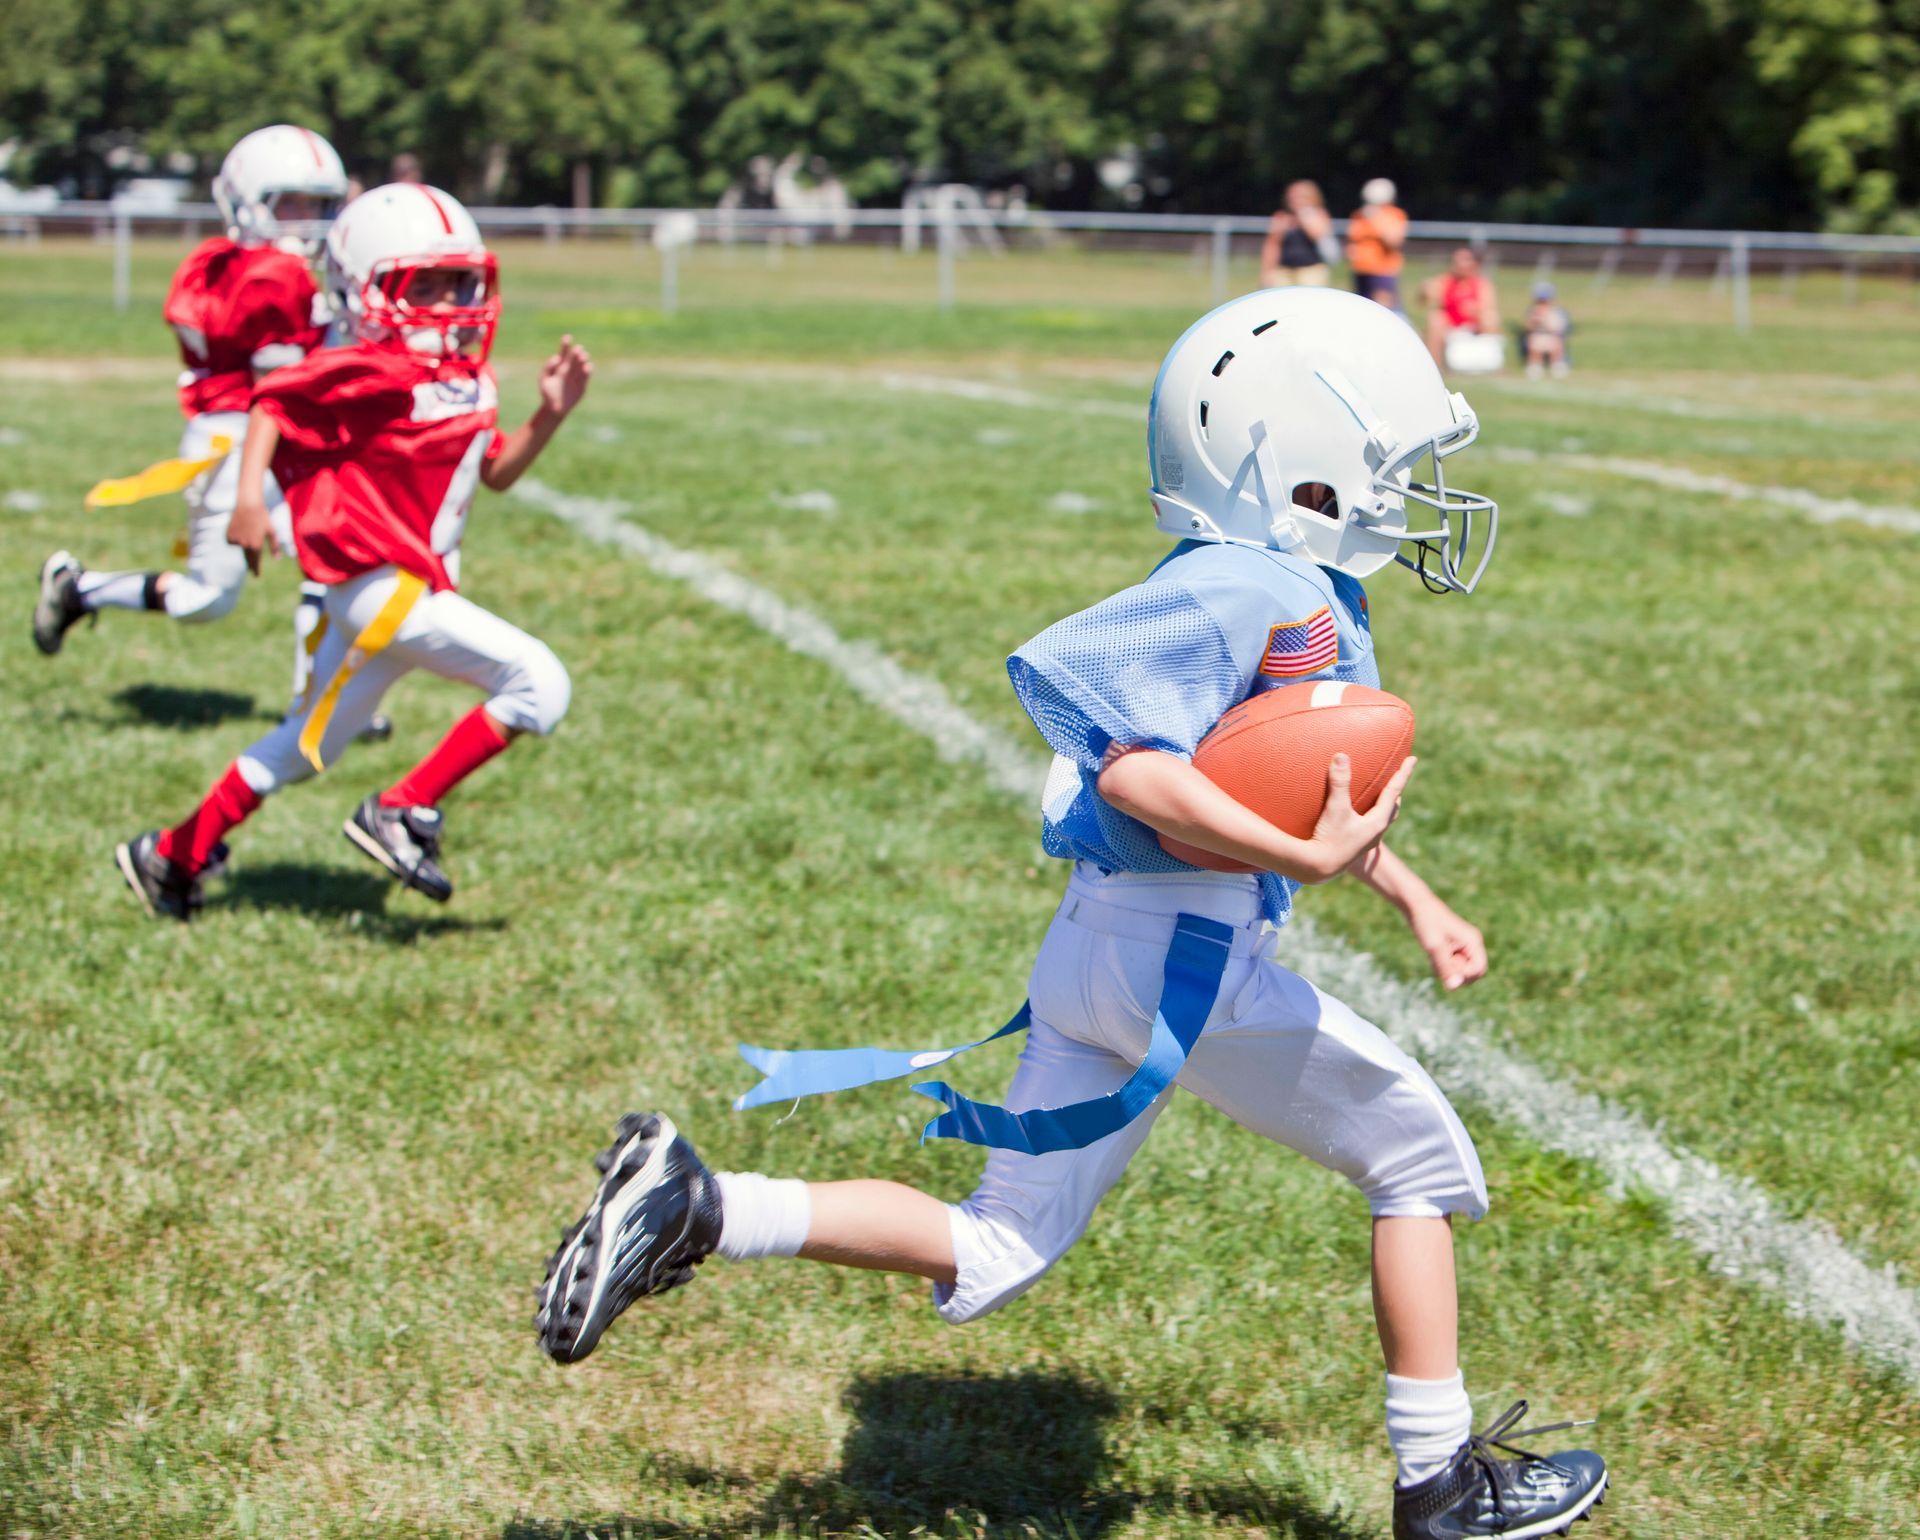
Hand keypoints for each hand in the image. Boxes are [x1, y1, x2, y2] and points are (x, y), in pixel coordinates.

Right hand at [227, 495, 276, 575]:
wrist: (248, 505)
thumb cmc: (263, 518)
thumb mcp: (271, 531)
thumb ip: (274, 546)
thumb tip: (277, 558)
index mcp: (256, 545)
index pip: (256, 561)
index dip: (256, 569)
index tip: (257, 576)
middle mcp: (245, 545)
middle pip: (248, 559)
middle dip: (251, 564)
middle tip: (253, 571)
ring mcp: (236, 541)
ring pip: (241, 549)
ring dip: (245, 545)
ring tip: (248, 531)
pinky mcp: (228, 537)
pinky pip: (234, 542)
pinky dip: (237, 539)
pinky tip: (241, 529)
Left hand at [538, 335, 591, 417]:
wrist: (554, 408)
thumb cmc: (547, 393)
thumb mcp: (544, 380)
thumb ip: (548, 368)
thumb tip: (556, 358)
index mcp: (559, 367)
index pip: (563, 354)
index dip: (565, 345)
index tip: (567, 337)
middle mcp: (569, 371)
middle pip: (574, 359)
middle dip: (576, 353)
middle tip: (578, 349)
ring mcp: (576, 378)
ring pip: (581, 367)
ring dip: (583, 361)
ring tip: (584, 356)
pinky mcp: (582, 386)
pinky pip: (585, 377)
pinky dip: (587, 371)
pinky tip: (588, 366)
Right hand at [1300, 753, 1414, 881]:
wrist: (1318, 868)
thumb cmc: (1329, 838)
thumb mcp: (1335, 808)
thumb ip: (1339, 782)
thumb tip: (1342, 756)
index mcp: (1378, 821)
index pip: (1394, 791)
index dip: (1403, 773)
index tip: (1413, 758)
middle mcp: (1376, 832)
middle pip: (1392, 807)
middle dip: (1396, 791)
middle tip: (1399, 777)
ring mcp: (1366, 841)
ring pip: (1382, 819)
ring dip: (1385, 805)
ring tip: (1383, 797)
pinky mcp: (1355, 846)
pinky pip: (1369, 826)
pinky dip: (1370, 815)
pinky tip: (1359, 816)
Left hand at [1407, 897, 1487, 991]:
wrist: (1415, 905)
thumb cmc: (1426, 922)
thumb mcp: (1434, 947)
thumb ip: (1445, 967)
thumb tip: (1453, 987)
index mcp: (1473, 941)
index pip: (1479, 969)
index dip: (1463, 975)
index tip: (1445, 969)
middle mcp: (1472, 944)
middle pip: (1471, 973)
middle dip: (1455, 973)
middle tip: (1438, 961)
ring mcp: (1463, 946)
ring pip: (1460, 971)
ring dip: (1446, 969)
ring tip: (1432, 955)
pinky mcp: (1453, 948)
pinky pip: (1452, 966)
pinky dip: (1441, 965)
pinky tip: (1431, 954)